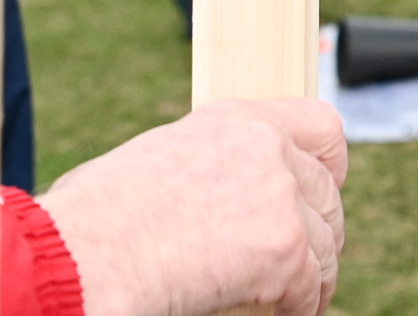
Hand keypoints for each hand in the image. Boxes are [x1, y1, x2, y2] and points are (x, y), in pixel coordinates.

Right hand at [40, 98, 349, 315]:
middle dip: (318, 228)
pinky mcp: (285, 251)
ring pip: (326, 243)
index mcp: (237, 121)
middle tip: (305, 257)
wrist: (89, 254)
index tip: (324, 187)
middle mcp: (268, 151)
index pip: (321, 125)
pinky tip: (287, 315)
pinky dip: (303, 307)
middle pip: (326, 193)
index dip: (327, 163)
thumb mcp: (156, 157)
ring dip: (314, 274)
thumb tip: (211, 191)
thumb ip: (204, 162)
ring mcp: (281, 199)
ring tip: (298, 297)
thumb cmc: (94, 217)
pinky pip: (314, 286)